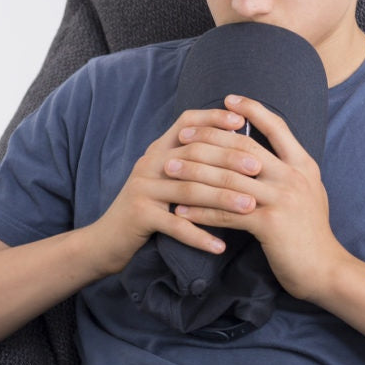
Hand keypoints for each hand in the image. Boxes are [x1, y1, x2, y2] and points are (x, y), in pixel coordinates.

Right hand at [85, 107, 263, 274]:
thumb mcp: (166, 179)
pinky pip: (175, 225)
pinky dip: (200, 236)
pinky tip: (221, 245)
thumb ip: (191, 163)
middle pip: (194, 154)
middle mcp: (149, 163)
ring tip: (250, 206)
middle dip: (228, 160)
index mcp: (158, 150)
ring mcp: (142, 189)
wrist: (105, 241)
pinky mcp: (138, 216)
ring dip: (222, 198)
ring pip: (189, 189)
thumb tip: (236, 145)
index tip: (242, 123)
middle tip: (258, 168)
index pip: (186, 123)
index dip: (213, 118)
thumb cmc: (148, 209)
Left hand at [172, 94, 351, 301]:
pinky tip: (181, 210)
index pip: (277, 126)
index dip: (252, 109)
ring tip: (171, 169)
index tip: (227, 99)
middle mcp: (293, 177)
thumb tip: (262, 153)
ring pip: (228, 178)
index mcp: (303, 165)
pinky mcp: (270, 224)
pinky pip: (226, 213)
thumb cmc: (311, 233)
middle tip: (183, 135)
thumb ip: (288, 171)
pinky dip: (200, 211)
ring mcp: (282, 199)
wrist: (325, 269)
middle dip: (209, 138)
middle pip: (244, 146)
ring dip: (195, 172)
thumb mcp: (309, 192)